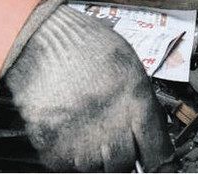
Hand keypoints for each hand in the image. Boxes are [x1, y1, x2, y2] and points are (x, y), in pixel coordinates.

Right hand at [1, 0, 173, 171]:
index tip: (154, 165)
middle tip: (107, 133)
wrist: (39, 37)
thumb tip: (148, 131)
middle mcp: (111, 125)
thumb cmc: (82, 43)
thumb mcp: (126, 62)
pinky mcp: (53, 147)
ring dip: (91, 155)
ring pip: (94, 168)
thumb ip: (140, 101)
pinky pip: (66, 165)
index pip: (158, 154)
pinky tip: (66, 128)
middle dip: (119, 153)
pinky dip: (66, 153)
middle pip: (123, 165)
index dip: (158, 164)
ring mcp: (81, 141)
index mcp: (136, 101)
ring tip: (83, 126)